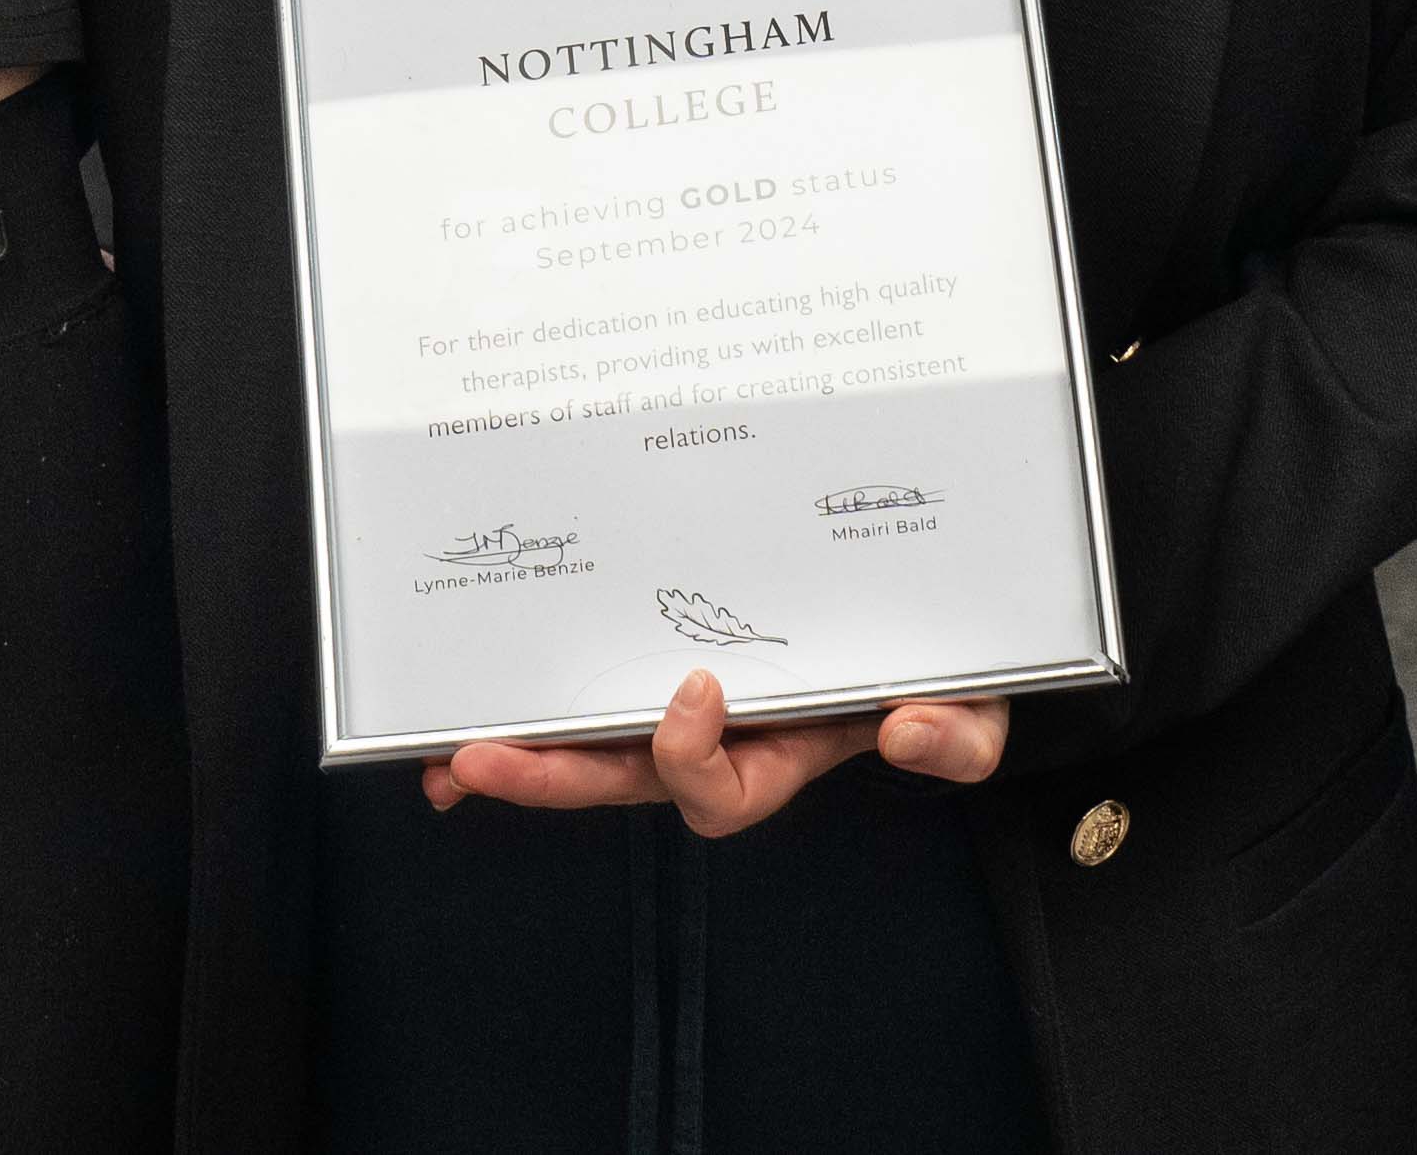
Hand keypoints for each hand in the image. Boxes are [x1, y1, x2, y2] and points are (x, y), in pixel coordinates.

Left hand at [431, 673, 1006, 838]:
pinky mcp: (662, 641)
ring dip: (516, 745)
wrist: (938, 625)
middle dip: (545, 778)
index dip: (691, 757)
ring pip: (590, 737)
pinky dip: (539, 685)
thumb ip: (958, 735)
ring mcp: (685, 696)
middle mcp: (719, 738)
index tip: (696, 689)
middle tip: (472, 762)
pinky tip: (479, 677)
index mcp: (779, 755)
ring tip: (440, 744)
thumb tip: (910, 732)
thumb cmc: (952, 675)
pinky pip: (593, 677)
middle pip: (620, 777)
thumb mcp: (976, 710)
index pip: (717, 791)